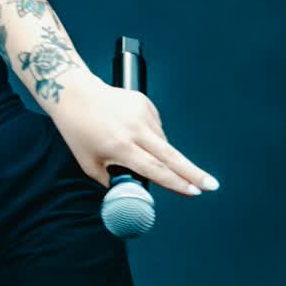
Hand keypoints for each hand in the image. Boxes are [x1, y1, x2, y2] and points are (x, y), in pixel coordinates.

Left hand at [48, 77, 217, 195]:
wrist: (72, 93)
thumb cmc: (78, 131)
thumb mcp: (88, 162)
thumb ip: (111, 180)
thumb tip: (133, 192)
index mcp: (119, 146)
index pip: (154, 169)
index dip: (175, 182)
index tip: (194, 192)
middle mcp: (133, 129)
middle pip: (170, 156)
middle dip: (194, 173)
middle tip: (213, 186)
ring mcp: (141, 113)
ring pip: (161, 142)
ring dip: (157, 152)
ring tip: (129, 146)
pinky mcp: (144, 103)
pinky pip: (155, 127)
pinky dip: (149, 136)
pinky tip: (130, 131)